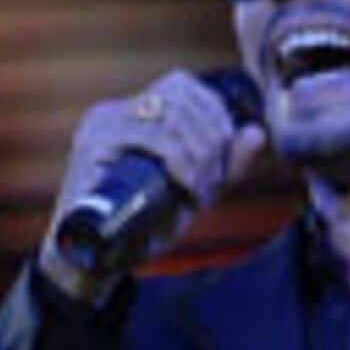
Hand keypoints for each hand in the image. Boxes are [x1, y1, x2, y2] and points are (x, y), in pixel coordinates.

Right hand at [36, 70, 266, 301]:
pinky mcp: (92, 147)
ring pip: (169, 113)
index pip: (180, 85)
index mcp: (132, 115)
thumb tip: (257, 133)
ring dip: (198, 152)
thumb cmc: (145, 227)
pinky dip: (180, 159)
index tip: (223, 153)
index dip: (213, 112)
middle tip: (213, 178)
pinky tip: (186, 185)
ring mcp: (100, 127)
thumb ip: (227, 163)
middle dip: (210, 137)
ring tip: (199, 187)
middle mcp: (112, 112)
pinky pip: (151, 136)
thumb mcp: (197, 189)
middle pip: (179, 95)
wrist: (100, 264)